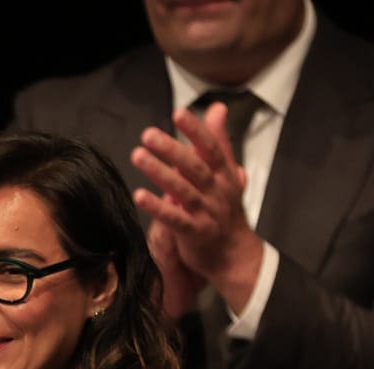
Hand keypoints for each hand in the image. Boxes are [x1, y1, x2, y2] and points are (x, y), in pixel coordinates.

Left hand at [130, 103, 262, 313]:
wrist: (235, 255)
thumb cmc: (226, 211)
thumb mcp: (227, 173)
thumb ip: (219, 140)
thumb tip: (218, 108)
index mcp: (225, 175)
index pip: (212, 148)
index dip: (196, 130)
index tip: (179, 113)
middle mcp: (217, 191)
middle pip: (194, 167)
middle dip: (172, 149)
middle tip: (148, 134)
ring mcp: (206, 213)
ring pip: (183, 190)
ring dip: (160, 173)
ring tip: (138, 156)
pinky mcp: (195, 234)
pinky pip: (175, 219)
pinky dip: (158, 208)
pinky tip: (140, 196)